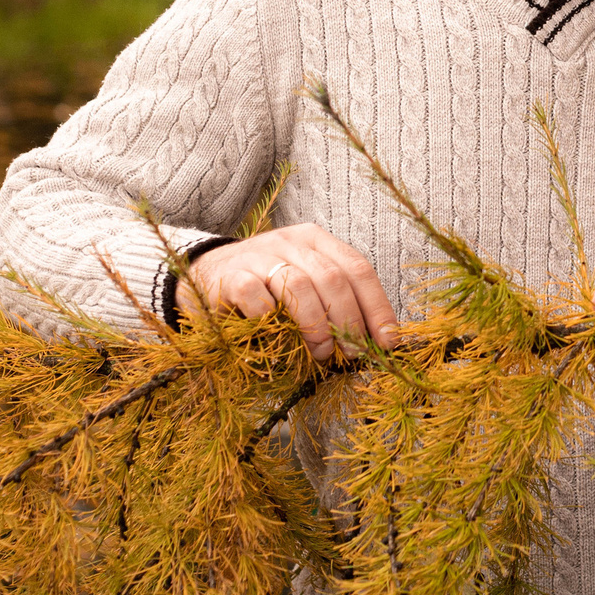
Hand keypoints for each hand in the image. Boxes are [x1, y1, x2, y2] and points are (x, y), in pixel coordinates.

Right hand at [179, 223, 398, 361]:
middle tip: (353, 354)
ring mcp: (259, 255)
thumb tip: (375, 342)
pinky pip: (256, 295)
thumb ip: (334, 302)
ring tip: (322, 353)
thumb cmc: (267, 289)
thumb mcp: (305, 287)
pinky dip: (270, 319)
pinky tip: (277, 337)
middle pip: (333, 278)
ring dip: (316, 325)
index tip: (389, 341)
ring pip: (299, 285)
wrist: (206, 276)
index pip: (358, 268)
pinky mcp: (231, 274)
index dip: (377, 306)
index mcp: (317, 241)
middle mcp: (291, 242)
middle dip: (349, 321)